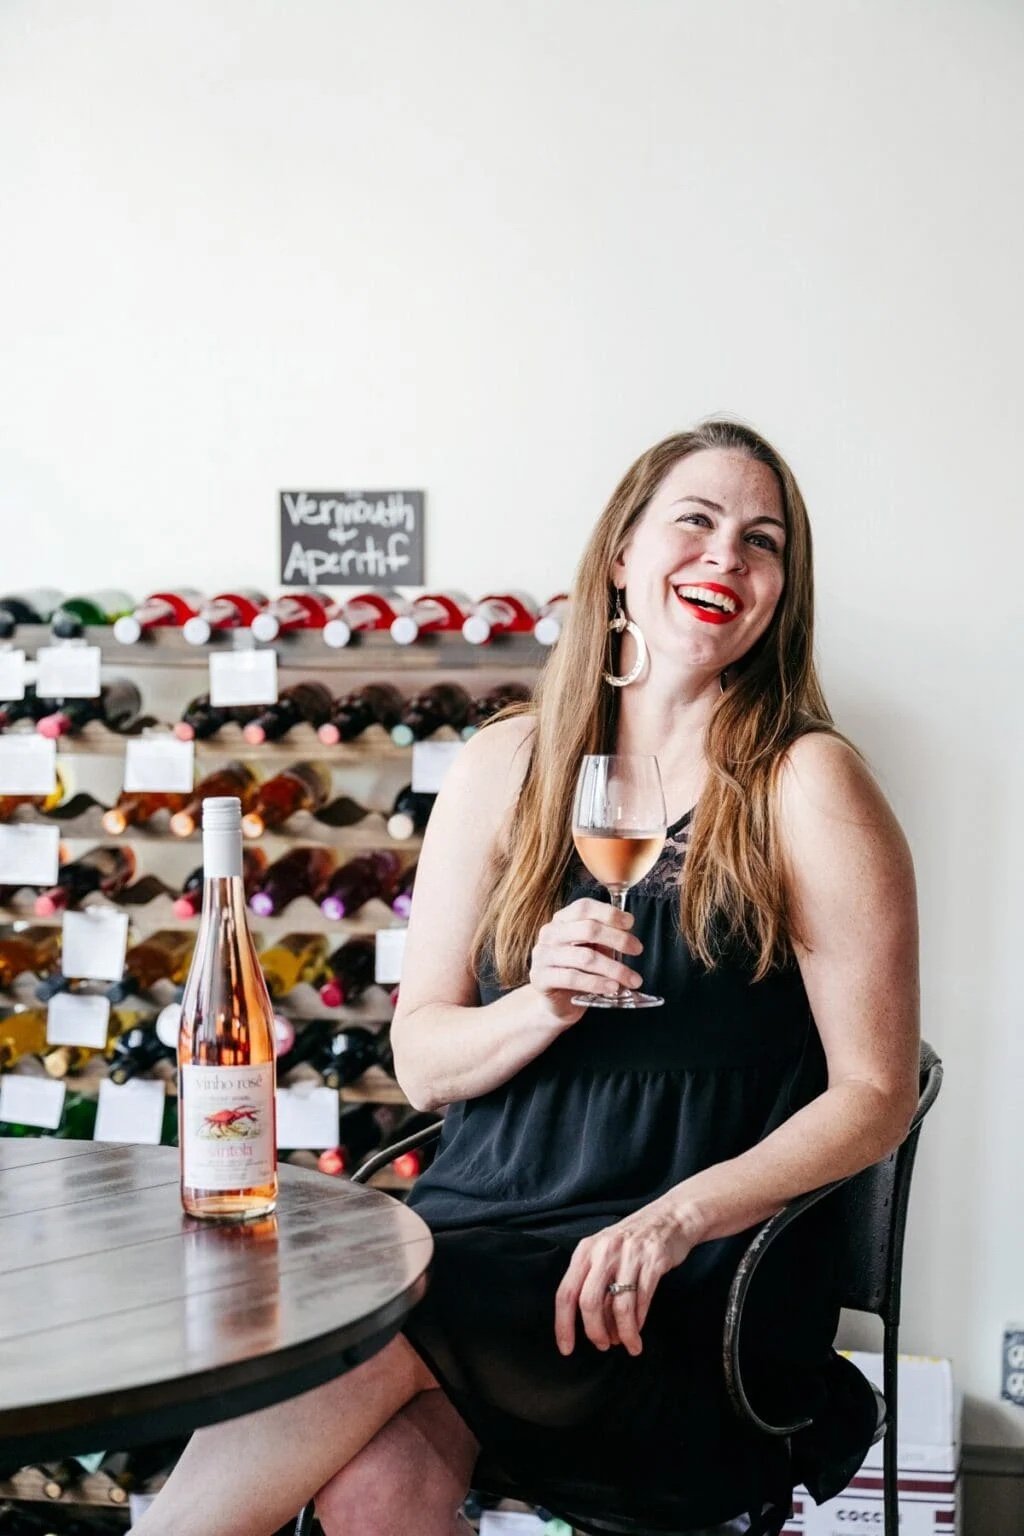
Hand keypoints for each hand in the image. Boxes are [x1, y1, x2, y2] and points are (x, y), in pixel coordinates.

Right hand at [528, 897, 643, 1027]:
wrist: (558, 1002)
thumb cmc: (579, 971)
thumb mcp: (593, 949)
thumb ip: (605, 937)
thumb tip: (628, 931)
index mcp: (562, 920)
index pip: (584, 907)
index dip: (609, 913)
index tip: (630, 923)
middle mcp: (550, 934)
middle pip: (588, 929)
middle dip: (618, 939)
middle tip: (637, 949)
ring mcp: (542, 955)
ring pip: (585, 957)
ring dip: (614, 968)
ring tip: (633, 979)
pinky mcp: (541, 978)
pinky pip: (573, 978)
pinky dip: (597, 983)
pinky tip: (613, 988)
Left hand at [553, 1199, 700, 1357]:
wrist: (670, 1218)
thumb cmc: (632, 1242)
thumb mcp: (604, 1253)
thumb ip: (593, 1282)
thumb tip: (591, 1326)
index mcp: (585, 1250)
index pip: (566, 1293)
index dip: (563, 1325)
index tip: (566, 1348)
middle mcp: (604, 1251)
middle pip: (590, 1303)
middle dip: (595, 1332)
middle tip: (604, 1345)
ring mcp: (629, 1256)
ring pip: (620, 1307)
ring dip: (623, 1333)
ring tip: (628, 1344)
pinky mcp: (653, 1262)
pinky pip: (642, 1301)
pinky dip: (639, 1322)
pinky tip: (639, 1329)